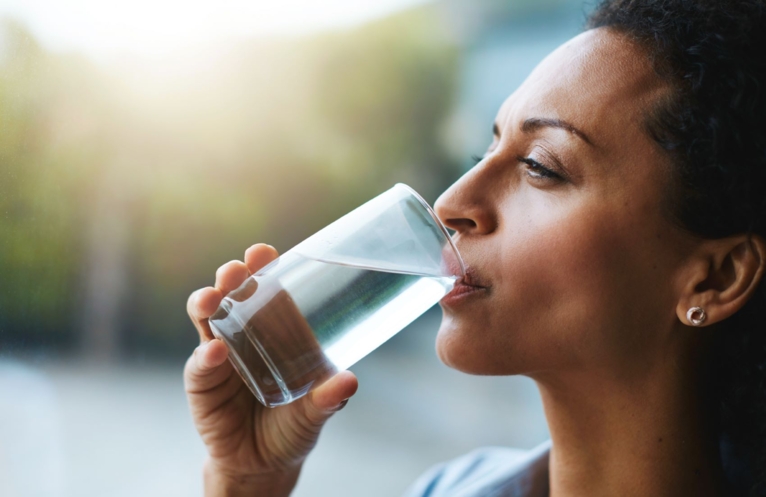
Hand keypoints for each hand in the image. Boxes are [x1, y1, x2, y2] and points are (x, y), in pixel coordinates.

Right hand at [185, 244, 358, 496]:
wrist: (264, 464)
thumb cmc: (294, 425)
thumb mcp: (315, 412)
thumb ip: (329, 398)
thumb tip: (349, 380)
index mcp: (275, 330)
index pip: (266, 289)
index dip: (262, 267)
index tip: (264, 252)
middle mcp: (244, 334)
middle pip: (232, 294)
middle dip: (230, 276)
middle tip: (236, 271)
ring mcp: (219, 356)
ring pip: (206, 319)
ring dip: (207, 303)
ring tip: (213, 299)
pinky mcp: (202, 383)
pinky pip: (199, 365)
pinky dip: (205, 357)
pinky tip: (214, 353)